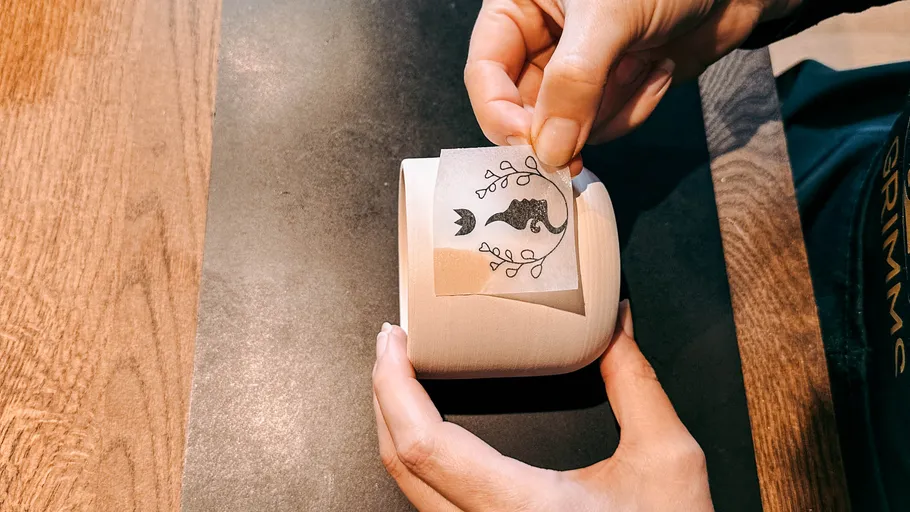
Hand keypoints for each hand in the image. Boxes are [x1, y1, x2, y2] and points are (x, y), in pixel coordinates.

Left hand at [372, 302, 713, 510]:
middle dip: (384, 393)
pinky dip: (419, 452)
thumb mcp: (667, 461)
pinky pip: (431, 498)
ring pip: (409, 485)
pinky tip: (429, 424)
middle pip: (400, 462)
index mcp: (524, 507)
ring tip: (403, 374)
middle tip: (393, 342)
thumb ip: (635, 384)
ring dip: (396, 422)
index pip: (426, 446)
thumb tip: (613, 326)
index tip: (395, 342)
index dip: (394, 387)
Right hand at [464, 0, 799, 169]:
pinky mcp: (610, 90)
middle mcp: (541, 39)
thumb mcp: (609, 16)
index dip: (500, 113)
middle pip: (522, 107)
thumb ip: (573, 82)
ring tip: (642, 66)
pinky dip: (632, 109)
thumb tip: (549, 149)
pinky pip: (603, 125)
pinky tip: (656, 71)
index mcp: (520, 7)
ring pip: (565, 125)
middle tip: (581, 144)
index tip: (531, 147)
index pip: (484, 72)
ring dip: (608, 110)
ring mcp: (576, 70)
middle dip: (561, 123)